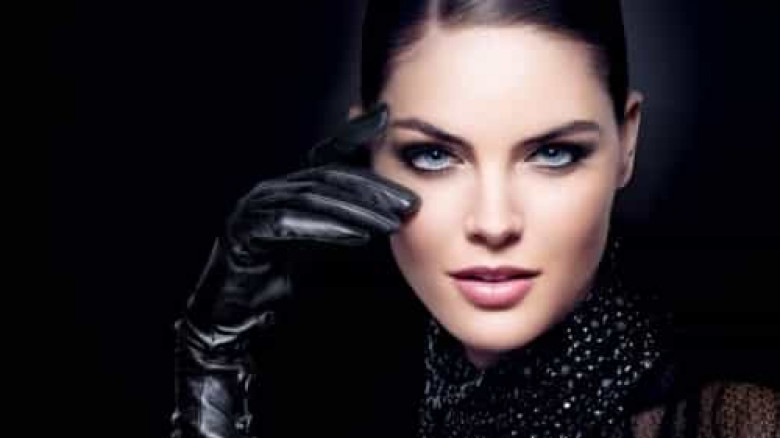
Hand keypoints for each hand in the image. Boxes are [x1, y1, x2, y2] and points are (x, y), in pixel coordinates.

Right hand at [171, 103, 419, 437]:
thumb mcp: (330, 252)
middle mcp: (272, 190)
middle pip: (329, 176)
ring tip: (394, 222)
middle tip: (410, 202)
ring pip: (314, 199)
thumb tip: (403, 227)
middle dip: (373, 188)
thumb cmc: (281, 280)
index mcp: (291, 187)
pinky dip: (326, 230)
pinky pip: (290, 226)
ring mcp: (255, 208)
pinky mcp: (245, 233)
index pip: (328, 155)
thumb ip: (356, 234)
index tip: (387, 117)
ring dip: (358, 211)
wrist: (234, 313)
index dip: (355, 133)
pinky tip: (356, 238)